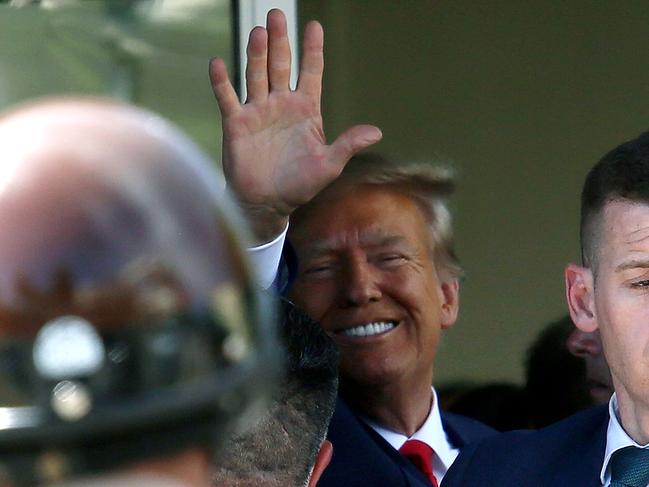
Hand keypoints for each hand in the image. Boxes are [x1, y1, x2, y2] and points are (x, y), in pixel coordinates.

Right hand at [209, 9, 381, 242]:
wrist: (267, 203)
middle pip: (280, 65)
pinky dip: (221, 81)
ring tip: (259, 32)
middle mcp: (281, 104)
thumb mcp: (328, 165)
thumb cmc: (299, 186)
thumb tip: (376, 132)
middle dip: (280, 41)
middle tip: (277, 15)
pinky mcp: (236, 123)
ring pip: (256, 74)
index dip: (313, 50)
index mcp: (306, 110)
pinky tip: (218, 63)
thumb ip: (348, 144)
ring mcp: (258, 111)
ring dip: (256, 54)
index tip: (314, 27)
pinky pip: (228, 97)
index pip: (311, 72)